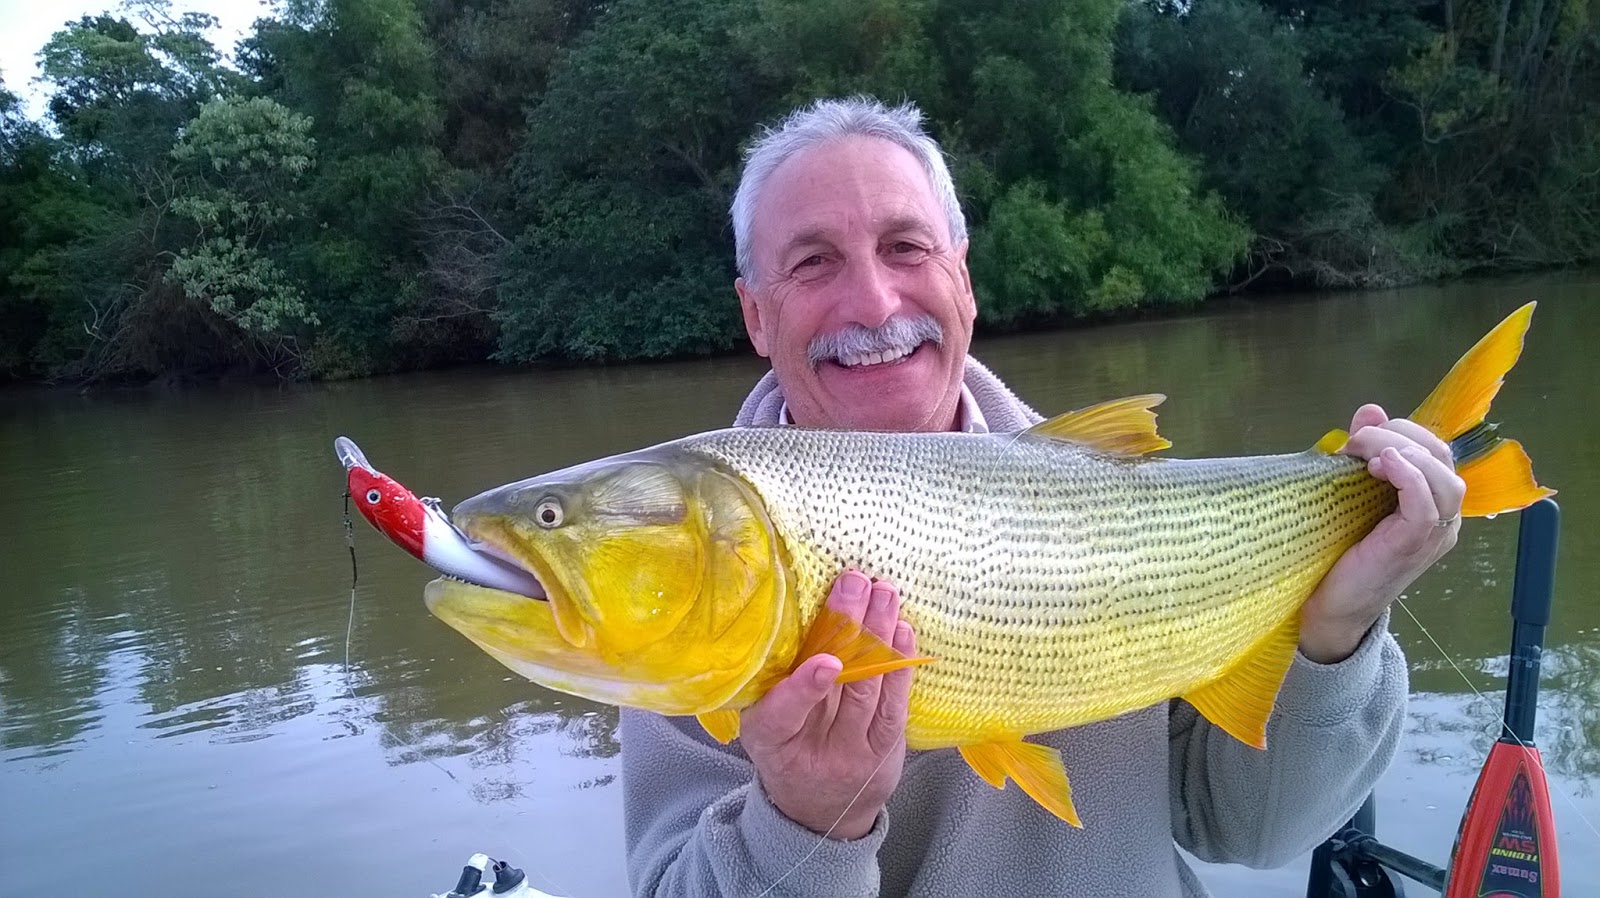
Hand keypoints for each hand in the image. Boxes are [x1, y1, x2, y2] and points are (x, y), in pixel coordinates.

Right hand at [739, 570, 916, 839]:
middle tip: (856, 583)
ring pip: (872, 690)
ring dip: (880, 634)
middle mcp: (815, 748)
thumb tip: (796, 613)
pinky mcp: (885, 751)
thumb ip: (775, 683)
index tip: (826, 661)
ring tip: (884, 593)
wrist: (816, 811)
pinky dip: (900, 664)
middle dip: (852, 630)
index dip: (805, 689)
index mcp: (770, 738)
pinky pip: (895, 704)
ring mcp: (855, 753)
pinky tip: (902, 631)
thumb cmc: (785, 749)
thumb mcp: (763, 724)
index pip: (784, 715)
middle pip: (841, 688)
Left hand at [1300, 404, 1465, 662]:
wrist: (1328, 608)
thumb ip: (1365, 454)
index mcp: (1431, 503)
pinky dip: (1409, 478)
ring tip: (1365, 453)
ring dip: (1402, 452)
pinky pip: (1427, 504)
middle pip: (1442, 458)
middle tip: (1358, 441)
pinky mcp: (1414, 545)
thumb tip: (1370, 409)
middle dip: (1400, 436)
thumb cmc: (1339, 553)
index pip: (1435, 451)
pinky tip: (1383, 466)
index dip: (1403, 432)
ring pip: (1441, 478)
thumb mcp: (1352, 494)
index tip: (1362, 432)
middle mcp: (1443, 518)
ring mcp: (1433, 534)